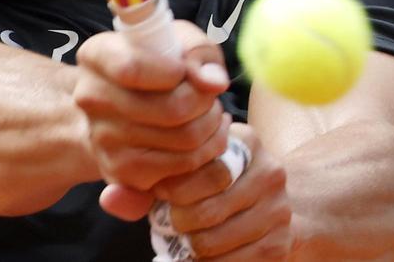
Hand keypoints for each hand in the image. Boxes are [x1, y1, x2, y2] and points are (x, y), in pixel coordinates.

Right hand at [74, 20, 231, 195]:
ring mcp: (103, 139)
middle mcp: (90, 98)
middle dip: (206, 101)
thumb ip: (198, 52)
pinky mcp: (122, 171)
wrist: (120, 111)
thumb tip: (212, 82)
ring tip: (208, 113)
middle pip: (172, 108)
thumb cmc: (155, 68)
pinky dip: (206, 150)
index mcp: (96, 56)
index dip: (175, 72)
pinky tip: (202, 136)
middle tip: (209, 95)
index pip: (132, 69)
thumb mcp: (177, 41)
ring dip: (211, 125)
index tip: (185, 71)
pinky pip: (184, 165)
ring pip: (185, 138)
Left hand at [152, 123, 292, 260]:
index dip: (173, 188)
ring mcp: (279, 209)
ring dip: (191, 245)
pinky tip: (198, 255)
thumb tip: (112, 199)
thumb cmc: (216, 182)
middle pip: (210, 208)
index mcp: (246, 143)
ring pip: (217, 239)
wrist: (268, 203)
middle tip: (170, 222)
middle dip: (179, 221)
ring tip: (183, 238)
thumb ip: (153, 179)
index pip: (203, 169)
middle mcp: (270, 172)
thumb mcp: (193, 167)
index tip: (160, 193)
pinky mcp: (281, 242)